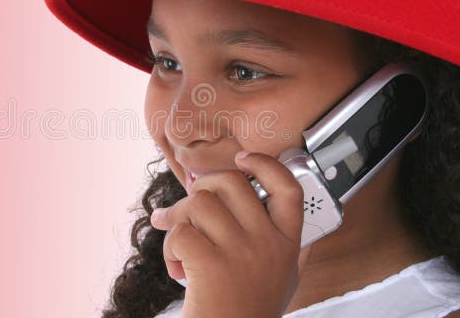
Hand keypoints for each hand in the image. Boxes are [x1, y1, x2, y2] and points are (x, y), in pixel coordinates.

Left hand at [150, 151, 311, 317]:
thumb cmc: (251, 311)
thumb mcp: (285, 279)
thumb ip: (289, 245)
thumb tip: (283, 206)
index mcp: (288, 244)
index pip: (288, 188)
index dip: (265, 164)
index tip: (242, 157)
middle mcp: (269, 245)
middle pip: (231, 183)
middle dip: (201, 188)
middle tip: (188, 208)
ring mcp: (241, 254)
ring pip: (199, 203)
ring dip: (178, 220)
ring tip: (177, 244)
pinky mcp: (211, 266)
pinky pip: (180, 232)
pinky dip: (170, 247)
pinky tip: (177, 267)